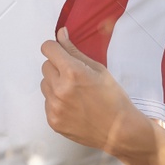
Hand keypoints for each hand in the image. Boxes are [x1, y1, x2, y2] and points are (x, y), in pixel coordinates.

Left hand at [40, 27, 148, 155]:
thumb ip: (74, 51)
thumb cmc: (113, 98)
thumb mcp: (98, 69)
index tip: (59, 52)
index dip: (54, 48)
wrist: (119, 131)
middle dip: (57, 67)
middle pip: (45, 66)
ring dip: (55, 84)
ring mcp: (55, 107)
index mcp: (73, 72)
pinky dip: (56, 101)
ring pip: (44, 84)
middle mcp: (60, 89)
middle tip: (74, 76)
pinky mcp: (53, 120)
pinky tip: (74, 106)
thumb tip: (60, 34)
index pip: (48, 49)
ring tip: (75, 93)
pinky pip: (47, 102)